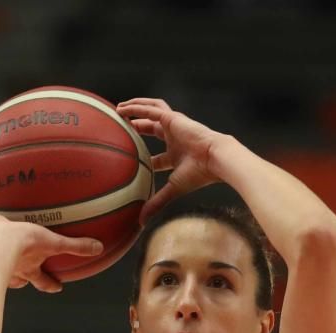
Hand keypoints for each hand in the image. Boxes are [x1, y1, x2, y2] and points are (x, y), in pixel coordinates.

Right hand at [0, 209, 102, 292]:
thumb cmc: (25, 246)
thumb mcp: (54, 242)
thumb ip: (76, 246)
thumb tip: (99, 248)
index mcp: (28, 266)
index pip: (40, 280)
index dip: (49, 284)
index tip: (57, 287)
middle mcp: (11, 264)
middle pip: (16, 274)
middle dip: (19, 276)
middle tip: (22, 273)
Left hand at [116, 98, 228, 220]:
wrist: (216, 160)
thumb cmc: (199, 174)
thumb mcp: (173, 189)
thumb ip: (157, 203)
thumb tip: (141, 222)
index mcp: (176, 155)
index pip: (157, 157)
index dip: (143, 157)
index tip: (128, 159)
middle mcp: (175, 138)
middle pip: (152, 129)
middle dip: (137, 127)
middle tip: (119, 127)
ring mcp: (174, 126)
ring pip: (152, 111)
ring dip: (135, 109)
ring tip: (119, 109)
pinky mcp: (173, 118)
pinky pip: (152, 109)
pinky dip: (137, 107)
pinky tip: (124, 107)